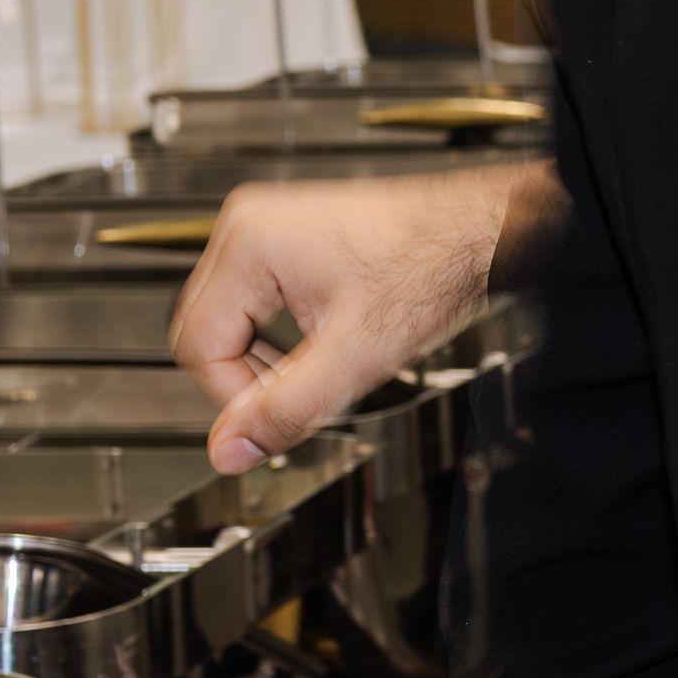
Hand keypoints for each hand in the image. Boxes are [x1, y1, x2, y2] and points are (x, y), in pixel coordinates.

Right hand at [172, 160, 561, 471]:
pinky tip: (328, 339)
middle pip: (207, 330)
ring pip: (232, 317)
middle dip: (252, 374)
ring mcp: (267, 226)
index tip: (276, 415)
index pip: (198, 347)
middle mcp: (247, 226)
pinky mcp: (289, 235)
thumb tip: (231, 451)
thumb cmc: (433, 269)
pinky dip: (284, 330)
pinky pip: (258, 297)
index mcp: (248, 246)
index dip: (236, 395)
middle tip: (307, 392)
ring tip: (324, 365)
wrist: (479, 231)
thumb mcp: (356, 357)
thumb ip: (286, 410)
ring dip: (268, 354)